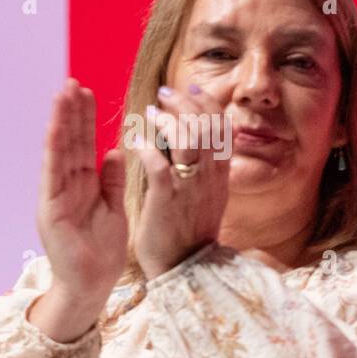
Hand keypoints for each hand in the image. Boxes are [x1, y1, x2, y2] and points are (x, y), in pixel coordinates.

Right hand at [30, 80, 127, 341]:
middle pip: (70, 143)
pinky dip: (54, 150)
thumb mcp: (113, 208)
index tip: (86, 93)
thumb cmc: (102, 252)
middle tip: (71, 82)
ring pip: (60, 152)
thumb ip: (112, 180)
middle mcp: (65, 187)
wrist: (91, 285)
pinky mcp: (50, 209)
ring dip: (60, 122)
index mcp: (82, 187)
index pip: (83, 146)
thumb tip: (116, 151)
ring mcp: (55, 197)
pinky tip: (57, 128)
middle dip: (70, 112)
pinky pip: (53, 174)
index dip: (84, 120)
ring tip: (62, 93)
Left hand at [128, 84, 229, 278]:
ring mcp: (190, 187)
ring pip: (188, 140)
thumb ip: (200, 168)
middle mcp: (209, 177)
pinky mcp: (168, 200)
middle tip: (165, 92)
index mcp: (219, 174)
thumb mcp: (204, 197)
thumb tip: (190, 141)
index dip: (207, 103)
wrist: (184, 270)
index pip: (220, 127)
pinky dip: (148, 148)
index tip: (191, 88)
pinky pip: (160, 166)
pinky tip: (136, 140)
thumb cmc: (186, 233)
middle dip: (186, 102)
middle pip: (206, 126)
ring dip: (168, 119)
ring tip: (150, 110)